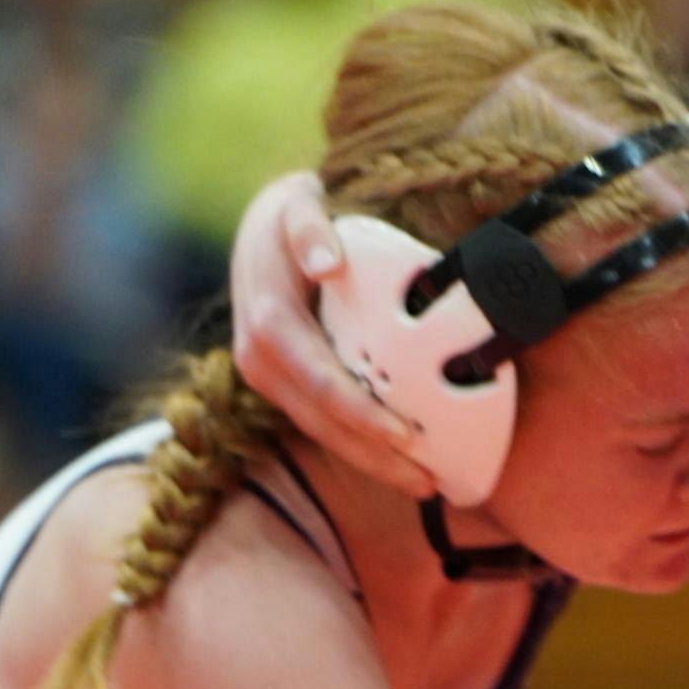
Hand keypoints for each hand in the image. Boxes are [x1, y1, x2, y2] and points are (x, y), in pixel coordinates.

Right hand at [230, 173, 435, 496]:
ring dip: (372, 463)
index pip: (321, 381)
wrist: (261, 227)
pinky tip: (400, 462)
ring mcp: (268, 378)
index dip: (362, 414)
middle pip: (323, 422)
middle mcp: (259, 359)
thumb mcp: (298, 204)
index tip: (406, 435)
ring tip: (425, 484)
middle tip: (428, 480)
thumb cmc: (293, 215)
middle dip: (374, 456)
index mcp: (268, 323)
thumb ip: (310, 226)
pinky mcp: (283, 386)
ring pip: (322, 433)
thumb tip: (326, 261)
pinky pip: (323, 424)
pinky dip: (361, 447)